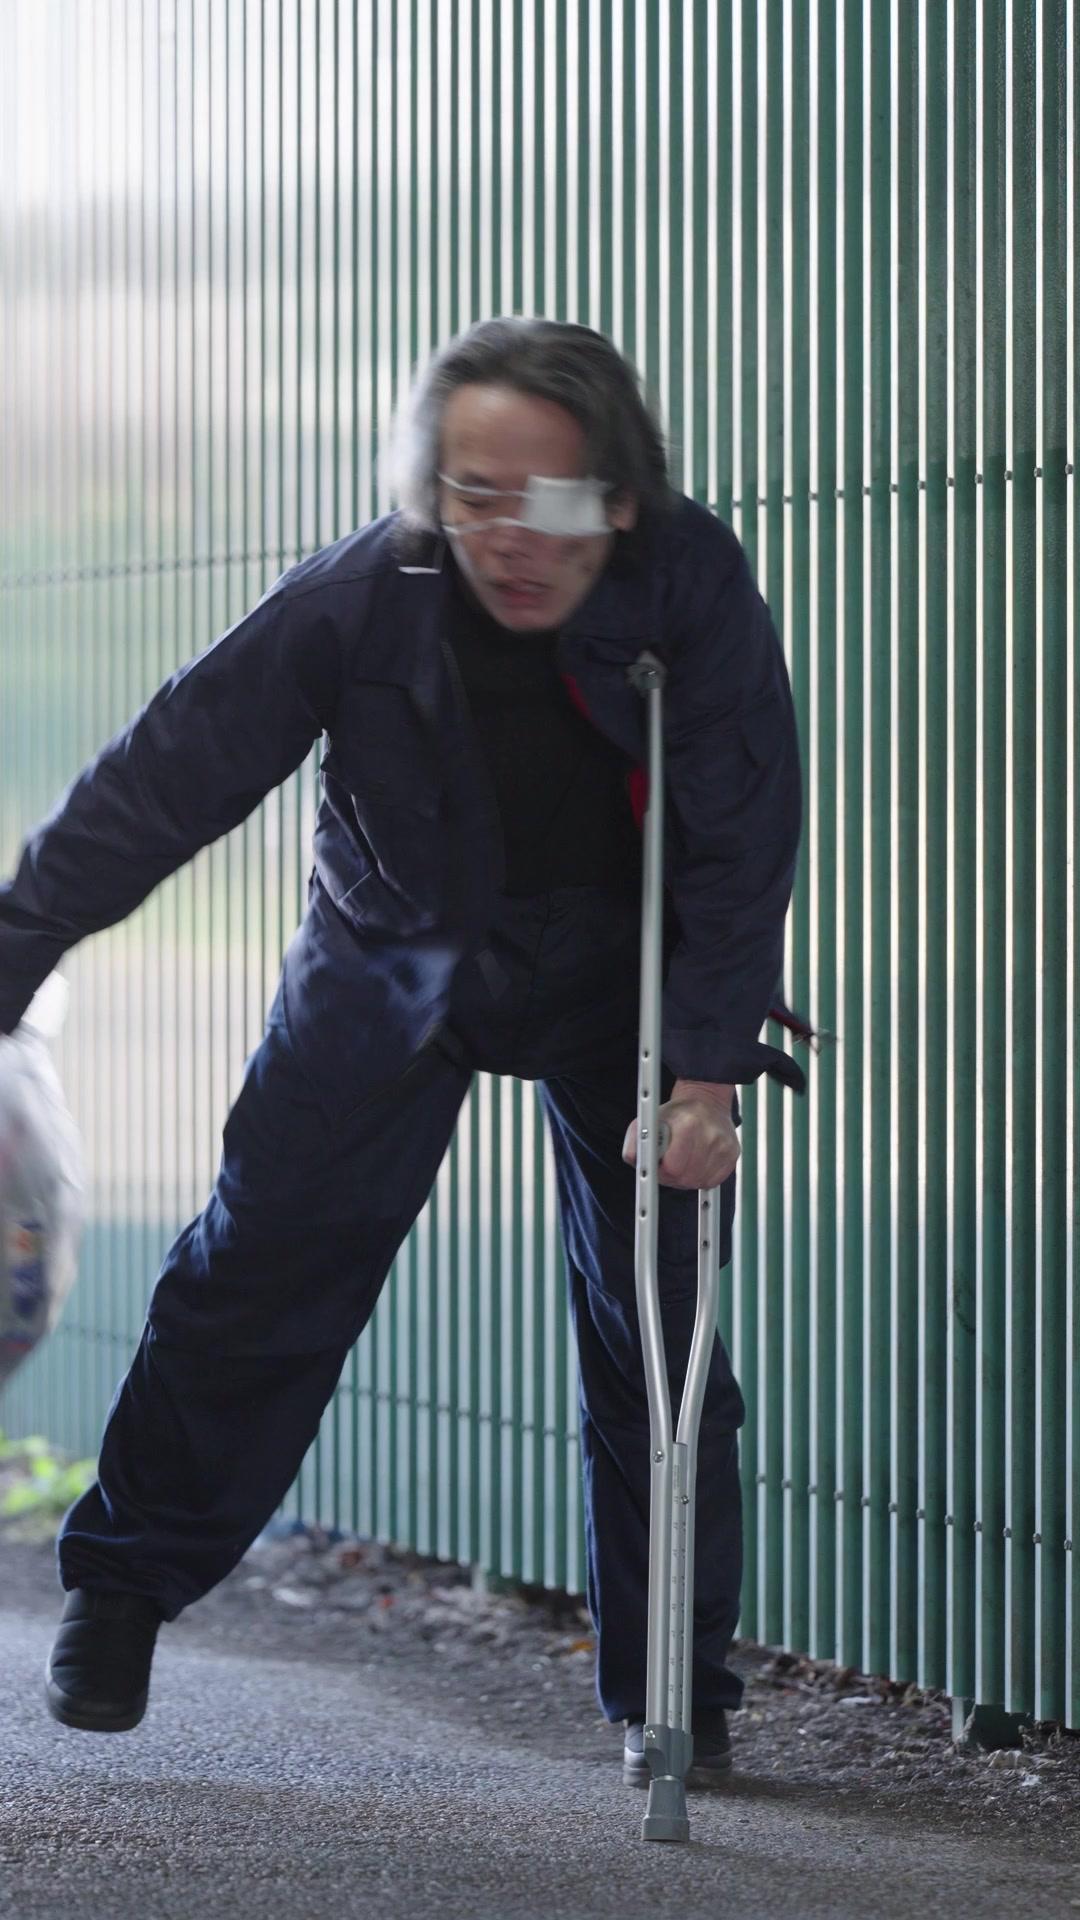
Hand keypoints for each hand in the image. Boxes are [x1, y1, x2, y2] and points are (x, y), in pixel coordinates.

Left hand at [621, 1079, 739, 1191]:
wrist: (707, 1102)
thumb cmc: (673, 1114)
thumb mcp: (647, 1121)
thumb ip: (634, 1143)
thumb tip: (636, 1163)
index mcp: (688, 1125)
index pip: (672, 1168)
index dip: (661, 1171)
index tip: (658, 1164)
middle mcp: (710, 1135)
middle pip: (686, 1178)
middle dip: (673, 1177)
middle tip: (669, 1164)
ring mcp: (725, 1146)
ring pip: (699, 1182)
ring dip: (687, 1178)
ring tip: (682, 1161)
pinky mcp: (733, 1154)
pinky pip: (713, 1181)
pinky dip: (701, 1178)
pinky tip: (696, 1164)